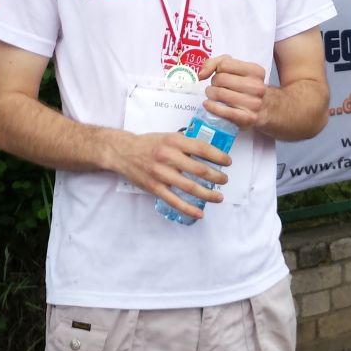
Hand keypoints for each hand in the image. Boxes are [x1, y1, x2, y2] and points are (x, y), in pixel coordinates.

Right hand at [108, 128, 229, 219]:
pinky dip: (188, 209)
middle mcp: (168, 157)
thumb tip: (209, 152)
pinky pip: (174, 201)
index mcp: (174, 141)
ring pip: (190, 188)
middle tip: (225, 180)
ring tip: (219, 197)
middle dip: (217, 177)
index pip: (202, 149)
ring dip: (208, 194)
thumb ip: (186, 144)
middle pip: (199, 170)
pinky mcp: (154, 187)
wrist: (122, 152)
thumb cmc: (149, 144)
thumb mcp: (168, 137)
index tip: (228, 162)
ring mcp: (161, 174)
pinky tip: (200, 213)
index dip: (218, 157)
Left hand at [199, 54, 268, 129]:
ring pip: (219, 93)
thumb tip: (201, 74)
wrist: (265, 109)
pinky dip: (211, 107)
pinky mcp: (246, 118)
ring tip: (214, 96)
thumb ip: (218, 63)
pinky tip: (208, 105)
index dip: (216, 68)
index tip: (217, 73)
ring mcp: (253, 103)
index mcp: (256, 71)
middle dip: (214, 83)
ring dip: (210, 94)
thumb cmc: (246, 86)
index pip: (225, 64)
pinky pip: (222, 111)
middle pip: (220, 79)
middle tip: (217, 87)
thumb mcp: (239, 69)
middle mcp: (256, 87)